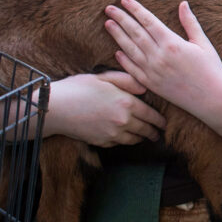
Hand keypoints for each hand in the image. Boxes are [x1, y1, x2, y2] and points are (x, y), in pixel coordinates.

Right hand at [43, 71, 164, 146]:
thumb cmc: (79, 88)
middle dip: (155, 131)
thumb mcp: (104, 77)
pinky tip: (128, 137)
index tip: (166, 122)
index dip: (160, 120)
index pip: (151, 114)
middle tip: (160, 133)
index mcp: (126, 102)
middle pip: (146, 129)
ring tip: (147, 136)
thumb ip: (127, 81)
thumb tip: (145, 87)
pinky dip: (126, 140)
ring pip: (135, 139)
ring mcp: (112, 134)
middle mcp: (123, 120)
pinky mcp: (102, 142)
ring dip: (142, 138)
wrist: (56, 109)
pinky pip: (120, 143)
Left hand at [105, 0, 221, 144]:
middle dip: (121, 18)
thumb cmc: (212, 70)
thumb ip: (190, 23)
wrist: (212, 100)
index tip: (125, 0)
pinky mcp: (151, 85)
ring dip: (118, 36)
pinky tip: (118, 51)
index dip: (136, 9)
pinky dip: (124, 59)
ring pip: (130, 50)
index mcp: (172, 43)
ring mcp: (153, 72)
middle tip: (109, 8)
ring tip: (108, 24)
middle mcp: (159, 56)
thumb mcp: (203, 43)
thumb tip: (183, 3)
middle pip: (135, 33)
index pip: (149, 21)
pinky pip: (133, 70)